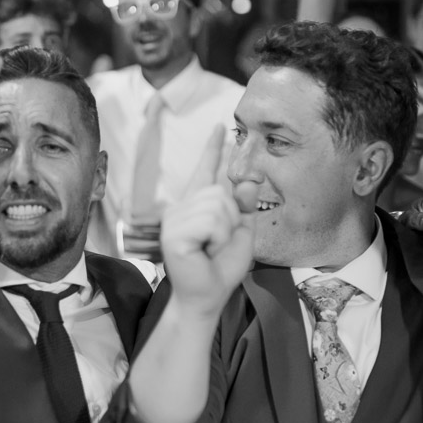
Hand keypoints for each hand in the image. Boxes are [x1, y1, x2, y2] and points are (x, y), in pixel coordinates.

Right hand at [162, 129, 254, 317]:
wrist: (207, 296)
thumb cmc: (221, 268)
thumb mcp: (242, 234)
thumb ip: (245, 208)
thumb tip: (249, 182)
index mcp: (198, 206)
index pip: (206, 169)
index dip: (213, 148)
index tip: (221, 127)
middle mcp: (182, 208)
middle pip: (220, 192)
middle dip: (231, 219)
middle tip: (218, 243)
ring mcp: (174, 219)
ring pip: (217, 206)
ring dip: (224, 231)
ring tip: (210, 248)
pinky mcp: (173, 233)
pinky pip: (210, 221)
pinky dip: (217, 238)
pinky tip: (204, 250)